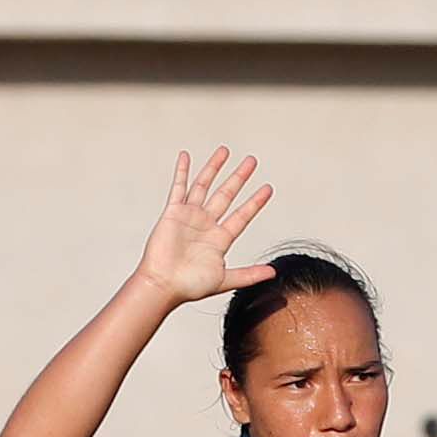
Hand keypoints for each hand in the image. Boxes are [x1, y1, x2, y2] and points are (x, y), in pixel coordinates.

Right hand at [132, 148, 276, 307]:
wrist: (163, 284)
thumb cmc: (190, 285)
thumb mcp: (225, 279)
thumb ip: (249, 274)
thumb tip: (273, 273)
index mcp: (219, 239)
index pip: (242, 215)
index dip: (255, 202)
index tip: (267, 188)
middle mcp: (205, 224)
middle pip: (226, 194)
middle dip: (239, 177)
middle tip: (252, 161)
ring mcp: (189, 217)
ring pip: (204, 186)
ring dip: (214, 168)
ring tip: (225, 151)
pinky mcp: (173, 213)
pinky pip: (178, 187)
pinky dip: (182, 171)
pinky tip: (186, 156)